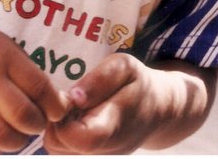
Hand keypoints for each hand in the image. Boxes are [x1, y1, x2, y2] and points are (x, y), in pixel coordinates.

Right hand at [0, 14, 67, 153]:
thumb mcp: (6, 47)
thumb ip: (28, 73)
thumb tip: (56, 104)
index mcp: (4, 56)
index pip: (39, 87)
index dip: (55, 105)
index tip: (57, 111)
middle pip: (21, 115)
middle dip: (37, 126)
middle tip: (36, 123)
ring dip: (16, 142)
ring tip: (18, 134)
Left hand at [44, 53, 215, 154]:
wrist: (160, 109)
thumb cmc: (139, 83)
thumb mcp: (124, 67)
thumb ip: (99, 80)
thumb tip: (72, 97)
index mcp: (113, 124)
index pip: (76, 138)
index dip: (60, 119)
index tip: (68, 99)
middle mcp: (107, 151)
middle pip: (59, 148)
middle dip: (56, 123)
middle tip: (70, 102)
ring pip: (60, 152)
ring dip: (60, 131)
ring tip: (76, 111)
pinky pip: (67, 154)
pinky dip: (66, 138)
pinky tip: (79, 122)